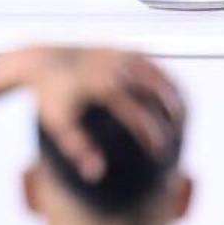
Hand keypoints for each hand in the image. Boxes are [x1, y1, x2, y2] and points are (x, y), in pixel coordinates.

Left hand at [8, 46, 185, 187]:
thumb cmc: (51, 99)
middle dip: (171, 112)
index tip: (160, 153)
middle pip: (155, 90)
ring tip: (181, 115)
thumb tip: (95, 175)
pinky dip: (162, 77)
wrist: (42, 61)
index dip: (152, 136)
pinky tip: (169, 94)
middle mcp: (114, 68)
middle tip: (181, 133)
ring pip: (157, 74)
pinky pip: (149, 63)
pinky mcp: (119, 48)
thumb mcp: (59, 126)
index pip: (138, 115)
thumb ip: (79, 150)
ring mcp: (118, 55)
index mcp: (102, 88)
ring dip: (172, 94)